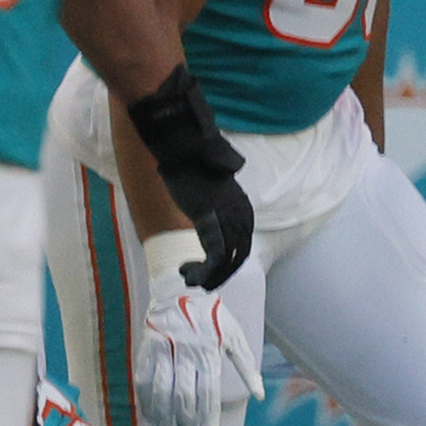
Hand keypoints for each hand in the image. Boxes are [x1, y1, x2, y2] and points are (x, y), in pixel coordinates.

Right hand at [125, 65, 254, 290]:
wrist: (183, 144)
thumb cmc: (191, 156)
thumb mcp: (207, 178)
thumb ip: (214, 191)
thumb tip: (221, 180)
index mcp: (241, 205)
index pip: (242, 241)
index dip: (228, 259)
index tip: (210, 268)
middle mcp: (240, 213)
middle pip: (239, 255)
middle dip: (221, 273)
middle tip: (201, 281)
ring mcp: (228, 218)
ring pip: (228, 261)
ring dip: (210, 276)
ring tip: (189, 279)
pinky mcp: (212, 222)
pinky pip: (215, 258)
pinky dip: (203, 272)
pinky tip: (186, 273)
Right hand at [136, 267, 263, 425]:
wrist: (182, 285)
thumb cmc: (213, 315)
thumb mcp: (235, 336)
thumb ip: (247, 366)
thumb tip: (259, 395)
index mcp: (209, 351)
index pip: (209, 390)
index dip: (208, 415)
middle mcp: (186, 351)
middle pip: (183, 394)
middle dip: (185, 420)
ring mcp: (164, 348)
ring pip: (160, 389)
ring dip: (162, 415)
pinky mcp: (147, 345)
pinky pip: (142, 376)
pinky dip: (144, 398)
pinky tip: (148, 413)